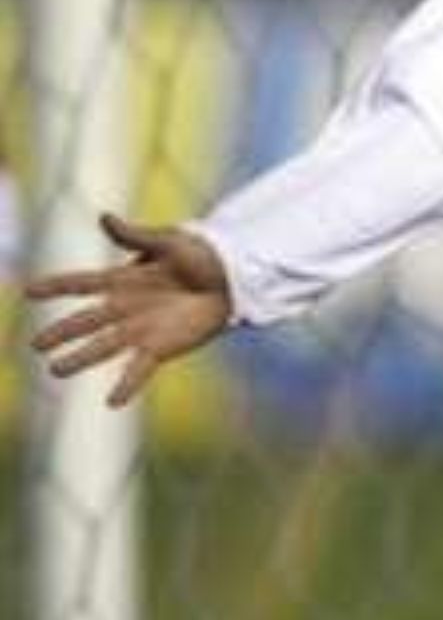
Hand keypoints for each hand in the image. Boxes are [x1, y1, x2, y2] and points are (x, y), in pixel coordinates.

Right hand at [27, 213, 232, 406]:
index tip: (29, 292)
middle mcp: (126, 308)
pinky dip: (126, 386)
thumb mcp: (169, 242)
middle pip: (86, 321)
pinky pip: (138, 370)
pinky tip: (112, 403)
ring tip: (55, 371)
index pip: (83, 283)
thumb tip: (103, 217)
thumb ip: (135, 236)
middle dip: (61, 332)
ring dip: (80, 359)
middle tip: (35, 345)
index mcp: (124, 280)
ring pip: (103, 347)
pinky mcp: (160, 348)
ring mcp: (141, 330)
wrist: (236, 278)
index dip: (57, 286)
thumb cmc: (203, 254)